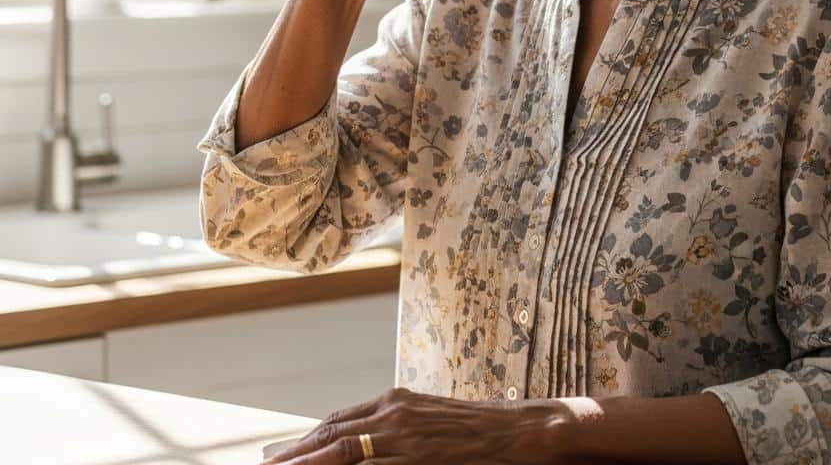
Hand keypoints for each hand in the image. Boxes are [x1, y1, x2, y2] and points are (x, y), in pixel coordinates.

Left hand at [264, 385, 571, 463]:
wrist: (522, 431)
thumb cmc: (481, 430)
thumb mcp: (433, 421)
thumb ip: (400, 429)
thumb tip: (368, 447)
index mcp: (396, 401)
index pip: (339, 422)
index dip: (307, 441)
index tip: (281, 457)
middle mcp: (393, 412)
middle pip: (330, 435)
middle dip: (294, 454)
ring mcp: (403, 434)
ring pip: (340, 452)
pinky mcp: (416, 456)